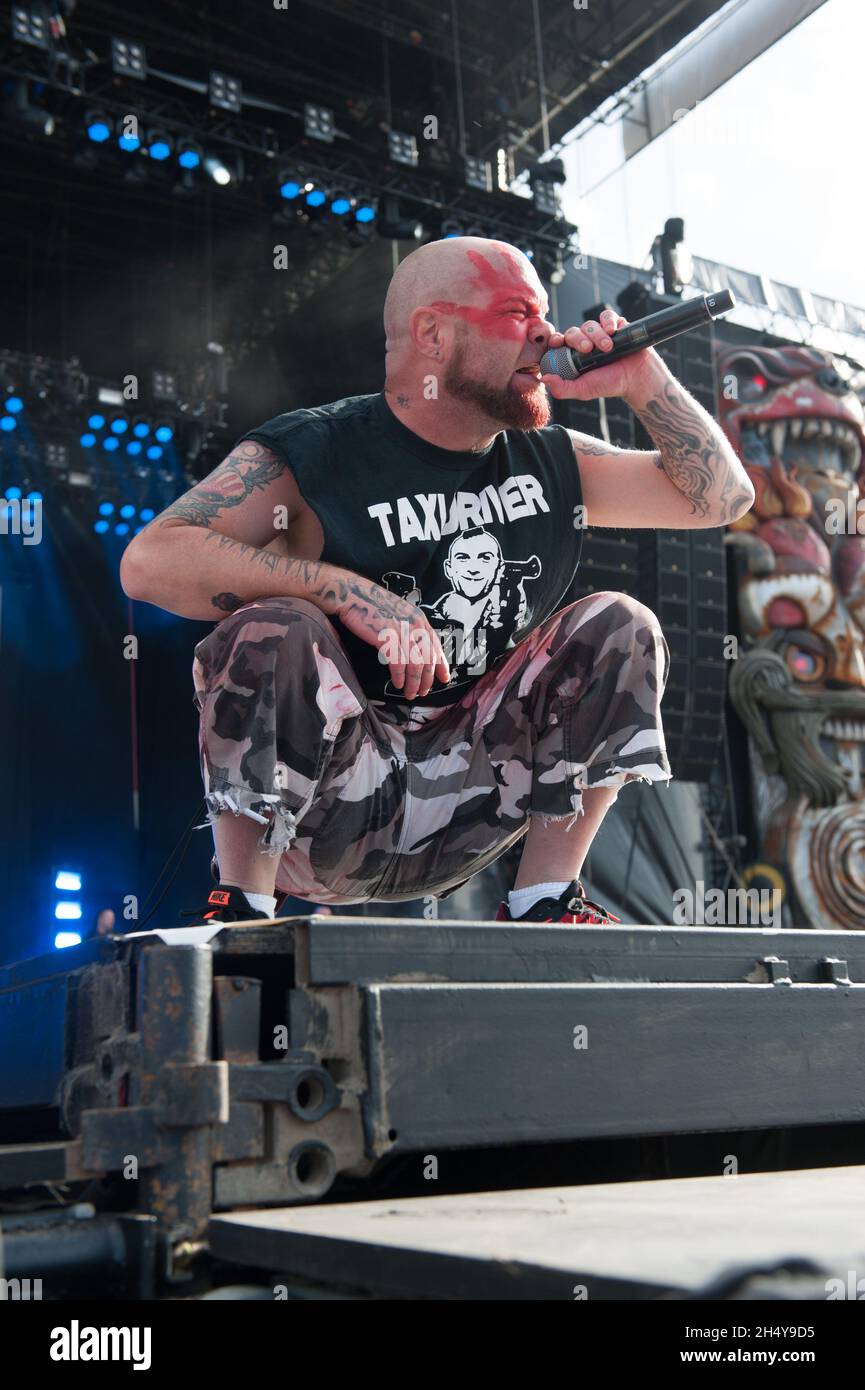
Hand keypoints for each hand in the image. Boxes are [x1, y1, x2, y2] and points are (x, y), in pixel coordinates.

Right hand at [334, 578, 449, 698]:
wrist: (353, 595)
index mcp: (419, 619)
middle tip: (423, 692)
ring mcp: (401, 632)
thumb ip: (409, 628)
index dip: (441, 664)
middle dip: (427, 679)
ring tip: (410, 694)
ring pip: (415, 664)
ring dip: (414, 683)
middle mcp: (414, 625)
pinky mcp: (387, 638)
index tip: (444, 678)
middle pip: (427, 659)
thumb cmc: (372, 605)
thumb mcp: (399, 613)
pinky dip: (400, 677)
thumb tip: (415, 649)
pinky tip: (398, 684)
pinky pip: (398, 663)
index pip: (435, 646)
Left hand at [541, 307, 665, 402]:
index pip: (559, 342)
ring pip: (590, 324)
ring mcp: (600, 333)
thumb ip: (562, 388)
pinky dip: (608, 320)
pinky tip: (614, 330)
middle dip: (579, 339)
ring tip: (608, 347)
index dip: (556, 339)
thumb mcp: (583, 390)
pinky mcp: (615, 326)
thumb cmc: (610, 384)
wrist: (637, 378)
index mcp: (573, 356)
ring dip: (597, 334)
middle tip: (588, 350)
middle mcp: (585, 343)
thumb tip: (543, 379)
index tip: (557, 343)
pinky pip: (607, 315)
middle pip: (574, 331)